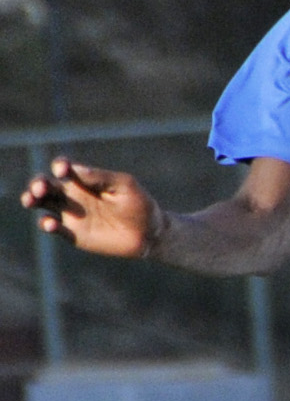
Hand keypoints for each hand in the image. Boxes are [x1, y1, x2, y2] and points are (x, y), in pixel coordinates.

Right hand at [21, 159, 164, 257]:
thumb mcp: (124, 185)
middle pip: (45, 185)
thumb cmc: (138, 204)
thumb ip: (101, 177)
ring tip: (30, 200)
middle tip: (40, 187)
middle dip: (38, 183)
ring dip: (32, 199)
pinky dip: (47, 224)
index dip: (60, 166)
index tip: (64, 170)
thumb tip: (75, 169)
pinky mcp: (73, 234)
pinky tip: (50, 224)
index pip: (65, 168)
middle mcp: (73, 194)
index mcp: (84, 179)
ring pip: (42, 204)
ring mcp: (70, 214)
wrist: (148, 233)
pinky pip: (54, 227)